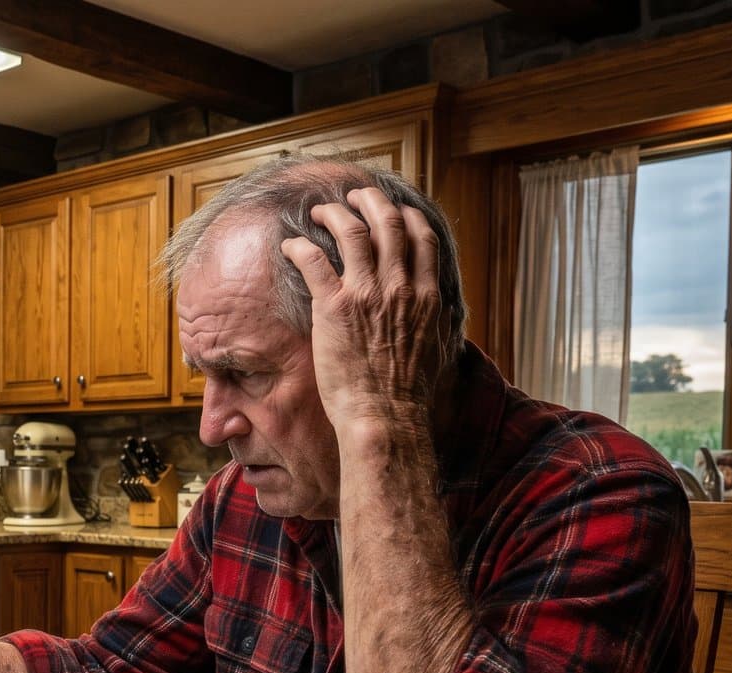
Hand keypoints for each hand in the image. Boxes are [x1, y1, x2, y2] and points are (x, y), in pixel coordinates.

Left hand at [279, 186, 444, 428]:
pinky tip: (291, 245)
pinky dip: (300, 245)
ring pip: (351, 231)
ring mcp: (366, 294)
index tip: (393, 209)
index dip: (405, 214)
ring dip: (334, 213)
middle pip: (387, 222)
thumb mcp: (438, 349)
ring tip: (320, 210)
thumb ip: (438, 321)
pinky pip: (313, 260)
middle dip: (369, 201)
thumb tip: (440, 311)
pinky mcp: (333, 307)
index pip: (421, 236)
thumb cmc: (409, 393)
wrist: (386, 417)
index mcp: (426, 295)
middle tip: (354, 196)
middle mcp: (399, 287)